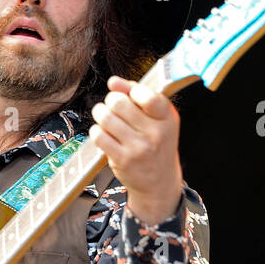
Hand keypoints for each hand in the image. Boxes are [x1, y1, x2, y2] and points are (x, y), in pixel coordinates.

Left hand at [90, 75, 183, 224]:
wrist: (159, 182)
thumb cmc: (156, 145)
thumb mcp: (158, 119)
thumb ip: (138, 95)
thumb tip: (113, 81)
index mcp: (168, 118)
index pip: (147, 96)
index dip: (131, 91)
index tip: (129, 97)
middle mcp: (155, 133)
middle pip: (118, 102)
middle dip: (110, 101)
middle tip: (112, 107)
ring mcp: (138, 148)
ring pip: (105, 117)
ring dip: (100, 114)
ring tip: (105, 118)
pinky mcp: (122, 160)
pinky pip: (98, 135)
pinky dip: (97, 131)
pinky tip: (104, 134)